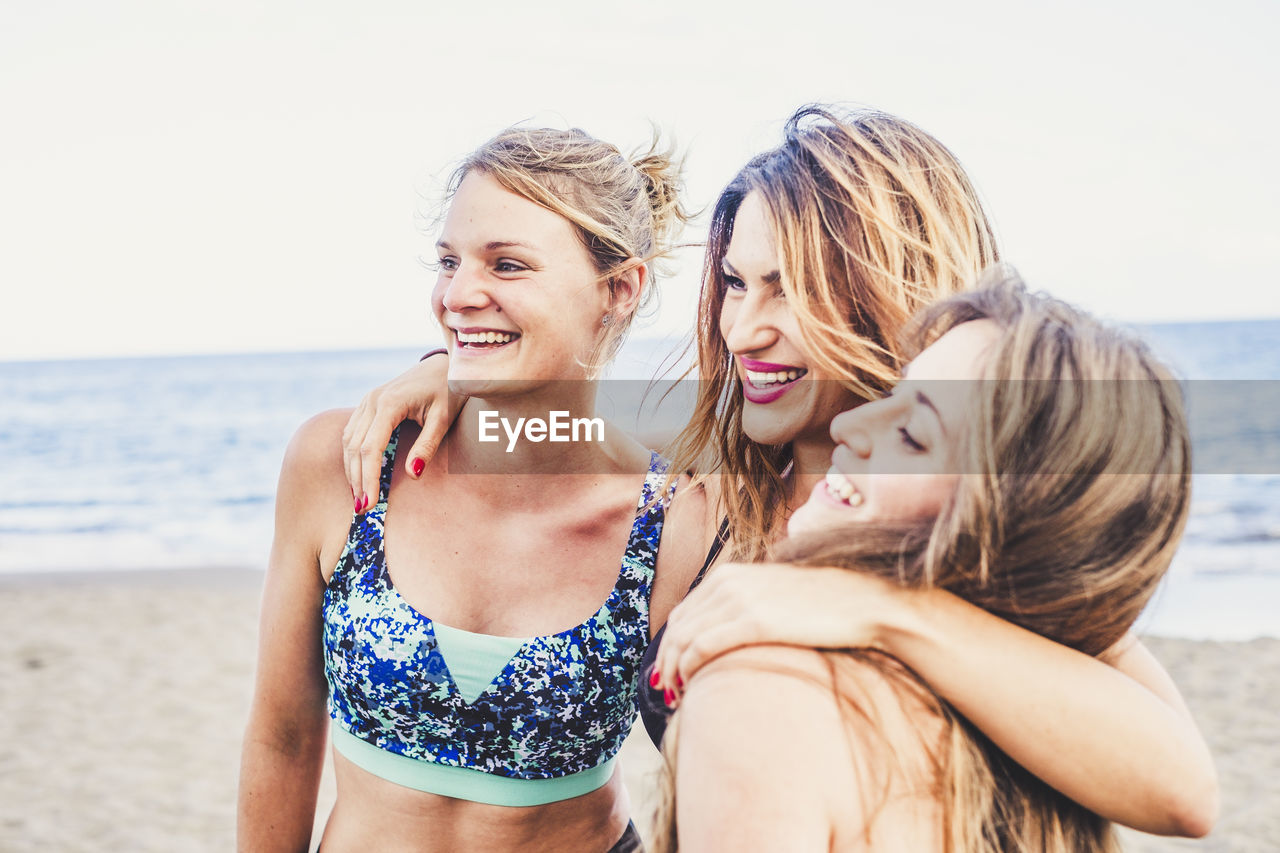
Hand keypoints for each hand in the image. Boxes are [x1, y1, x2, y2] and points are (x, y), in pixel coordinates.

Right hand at [341, 355, 461, 512]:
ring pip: (348, 440)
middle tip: (362, 508)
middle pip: (354, 447)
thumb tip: (413, 474)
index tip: (370, 502)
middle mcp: (372, 401)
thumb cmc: (448, 390)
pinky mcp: (368, 403)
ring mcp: (367, 400)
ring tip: (359, 496)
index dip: (369, 478)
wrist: (443, 365)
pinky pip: (352, 432)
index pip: (370, 448)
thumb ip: (427, 445)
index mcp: (389, 403)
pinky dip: (352, 455)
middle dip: (356, 479)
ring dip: (351, 470)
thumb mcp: (444, 418)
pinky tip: (358, 474)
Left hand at [651, 562, 904, 705]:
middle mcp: (727, 582)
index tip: (668, 673)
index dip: (668, 646)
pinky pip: (702, 648)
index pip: (681, 614)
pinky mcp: (753, 621)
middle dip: (665, 662)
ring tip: (676, 697)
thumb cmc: (822, 607)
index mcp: (729, 574)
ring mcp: (739, 600)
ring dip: (672, 672)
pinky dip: (688, 670)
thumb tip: (721, 639)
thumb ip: (742, 609)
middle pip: (676, 628)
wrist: (862, 602)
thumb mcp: (772, 596)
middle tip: (667, 692)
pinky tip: (690, 688)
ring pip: (683, 640)